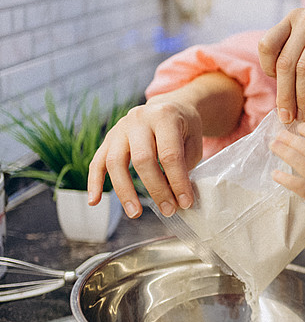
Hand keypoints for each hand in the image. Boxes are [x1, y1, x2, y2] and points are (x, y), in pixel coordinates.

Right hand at [88, 100, 202, 217]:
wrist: (170, 107)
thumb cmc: (184, 129)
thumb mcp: (193, 142)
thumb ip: (184, 165)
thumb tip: (175, 196)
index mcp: (164, 116)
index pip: (169, 154)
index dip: (177, 181)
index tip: (186, 202)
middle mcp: (139, 119)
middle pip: (142, 159)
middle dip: (156, 189)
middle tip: (168, 210)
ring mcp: (120, 128)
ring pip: (115, 162)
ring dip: (125, 192)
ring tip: (135, 213)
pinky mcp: (109, 138)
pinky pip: (97, 161)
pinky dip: (94, 182)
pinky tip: (94, 201)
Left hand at [258, 7, 304, 123]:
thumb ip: (298, 63)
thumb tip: (282, 99)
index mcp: (294, 18)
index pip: (267, 45)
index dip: (268, 70)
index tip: (280, 89)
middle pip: (286, 62)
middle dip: (285, 95)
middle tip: (287, 117)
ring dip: (302, 98)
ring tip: (303, 116)